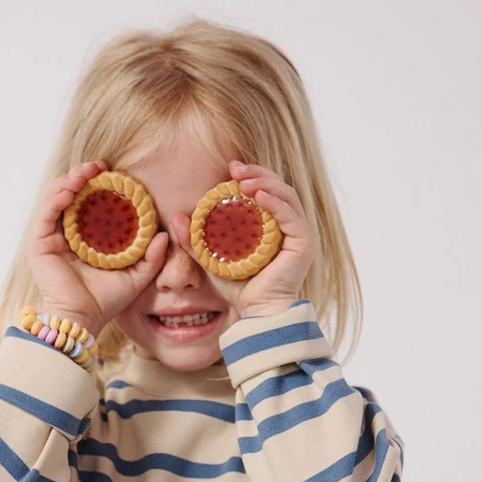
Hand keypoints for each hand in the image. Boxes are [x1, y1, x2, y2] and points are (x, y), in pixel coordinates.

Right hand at [26, 161, 169, 336]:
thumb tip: (164, 234)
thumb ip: (151, 257)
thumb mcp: (136, 276)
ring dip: (69, 179)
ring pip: (56, 197)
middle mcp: (66, 234)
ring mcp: (50, 238)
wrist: (82, 319)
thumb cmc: (105, 301)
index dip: (99, 184)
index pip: (89, 202)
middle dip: (83, 174)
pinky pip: (46, 212)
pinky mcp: (38, 243)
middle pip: (71, 194)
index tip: (114, 172)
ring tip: (86, 172)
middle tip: (100, 166)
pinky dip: (57, 196)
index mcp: (85, 238)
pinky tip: (72, 189)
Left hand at [171, 161, 315, 317]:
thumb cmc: (239, 288)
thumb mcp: (211, 260)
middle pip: (277, 187)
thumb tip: (177, 218)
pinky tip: (259, 196)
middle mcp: (288, 226)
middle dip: (257, 173)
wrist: (256, 313)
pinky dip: (276, 203)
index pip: (265, 191)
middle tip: (235, 168)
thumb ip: (196, 241)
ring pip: (287, 196)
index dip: (250, 175)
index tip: (230, 168)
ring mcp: (299, 233)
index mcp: (271, 225)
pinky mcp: (304, 243)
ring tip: (244, 180)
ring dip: (266, 182)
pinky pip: (292, 216)